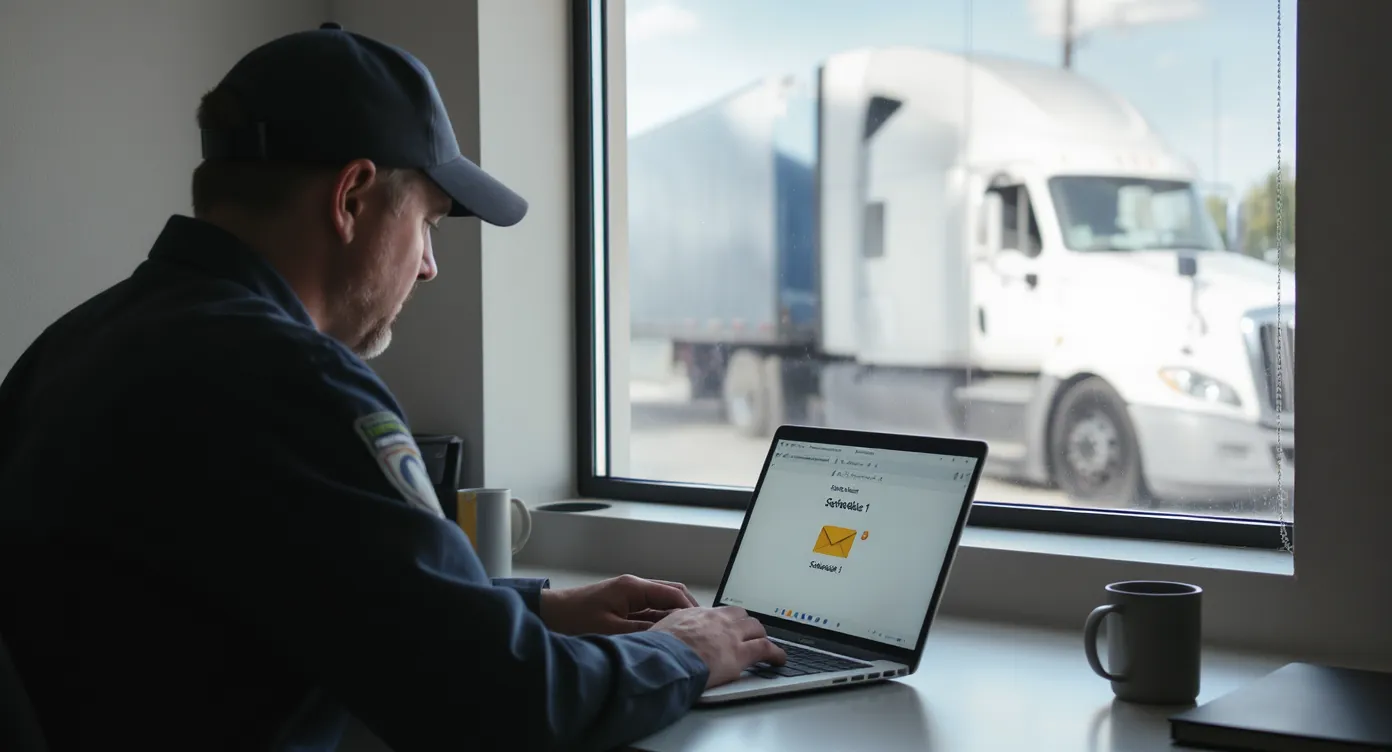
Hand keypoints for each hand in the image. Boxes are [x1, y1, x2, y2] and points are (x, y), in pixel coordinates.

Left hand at [539, 574, 699, 635]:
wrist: (548, 615)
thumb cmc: (572, 619)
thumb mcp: (611, 630)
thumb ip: (641, 632)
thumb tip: (668, 637)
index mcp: (633, 587)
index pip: (674, 594)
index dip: (691, 610)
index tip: (703, 625)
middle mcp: (633, 587)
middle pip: (671, 595)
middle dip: (688, 611)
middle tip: (701, 630)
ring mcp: (628, 596)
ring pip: (661, 604)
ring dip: (674, 617)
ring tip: (687, 636)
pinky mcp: (621, 605)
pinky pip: (648, 611)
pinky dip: (660, 622)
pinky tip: (665, 636)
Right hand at [650, 606, 786, 688]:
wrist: (663, 659)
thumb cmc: (657, 650)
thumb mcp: (661, 630)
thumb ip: (670, 630)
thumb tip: (664, 635)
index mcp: (698, 614)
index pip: (720, 612)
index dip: (728, 620)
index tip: (729, 626)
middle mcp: (718, 620)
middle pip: (742, 616)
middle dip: (748, 625)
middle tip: (750, 634)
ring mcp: (731, 636)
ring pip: (756, 628)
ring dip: (761, 636)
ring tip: (766, 645)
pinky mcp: (740, 654)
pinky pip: (766, 649)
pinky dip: (776, 654)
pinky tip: (779, 660)